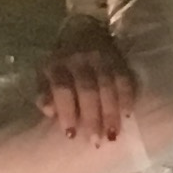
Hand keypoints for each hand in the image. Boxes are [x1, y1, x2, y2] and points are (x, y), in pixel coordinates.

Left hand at [40, 21, 135, 142]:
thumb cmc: (61, 63)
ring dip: (111, 112)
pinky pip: (125, 79)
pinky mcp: (119, 59)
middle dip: (92, 117)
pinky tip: (129, 115)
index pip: (62, 88)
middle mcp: (80, 60)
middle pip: (88, 89)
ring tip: (113, 135)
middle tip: (97, 142)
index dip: (67, 111)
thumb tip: (49, 113)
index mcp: (58, 65)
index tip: (71, 135)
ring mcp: (101, 58)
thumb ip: (44, 93)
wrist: (84, 30)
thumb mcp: (45, 74)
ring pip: (108, 86)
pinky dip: (127, 97)